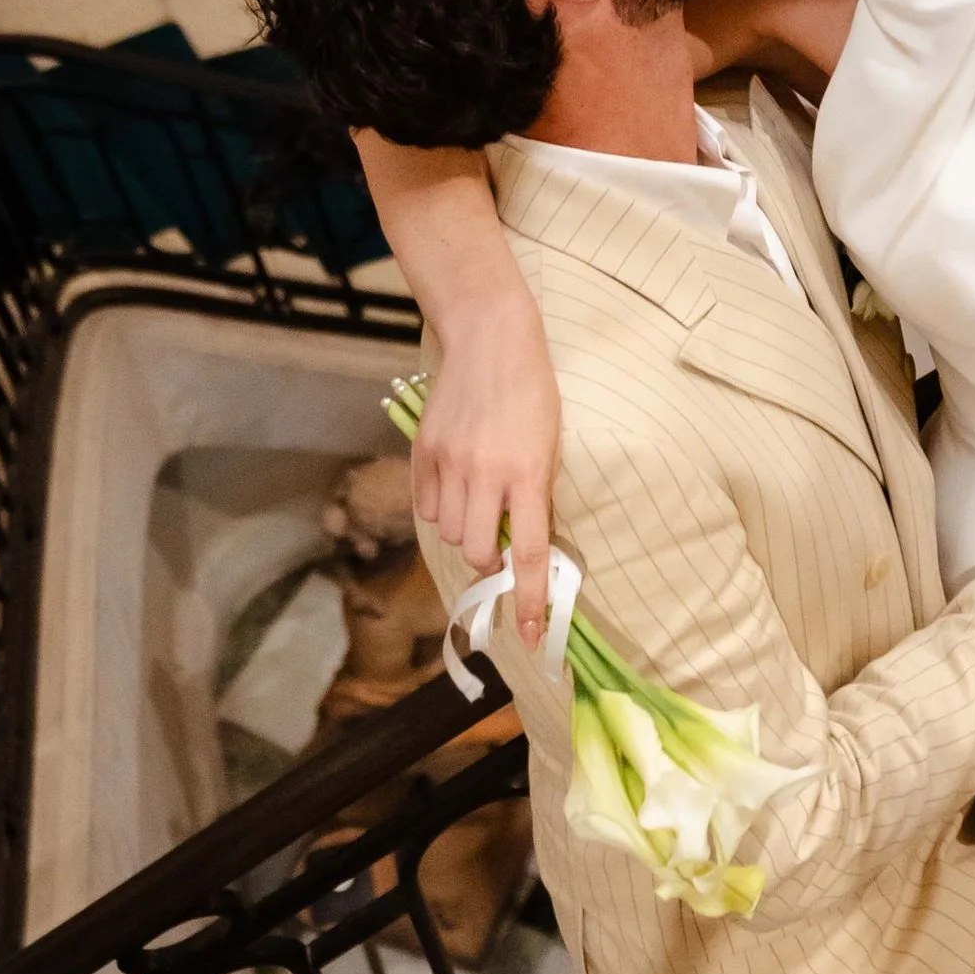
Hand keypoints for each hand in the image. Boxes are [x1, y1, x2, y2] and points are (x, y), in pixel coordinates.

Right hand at [408, 308, 561, 645]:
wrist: (491, 337)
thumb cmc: (533, 390)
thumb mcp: (551, 442)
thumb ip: (536, 493)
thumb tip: (523, 544)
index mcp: (528, 473)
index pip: (528, 553)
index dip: (528, 600)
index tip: (528, 635)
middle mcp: (486, 473)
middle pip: (476, 552)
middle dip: (486, 562)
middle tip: (496, 543)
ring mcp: (450, 462)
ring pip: (447, 532)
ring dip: (463, 530)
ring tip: (478, 497)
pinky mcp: (423, 451)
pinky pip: (425, 505)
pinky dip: (440, 507)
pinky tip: (454, 483)